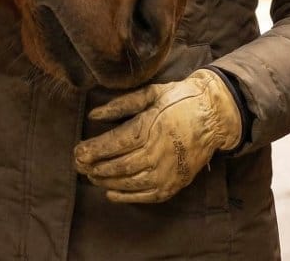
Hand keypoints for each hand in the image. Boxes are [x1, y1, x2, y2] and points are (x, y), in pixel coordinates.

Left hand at [73, 68, 241, 203]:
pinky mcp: (175, 183)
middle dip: (95, 167)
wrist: (213, 115)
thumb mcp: (150, 93)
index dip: (92, 150)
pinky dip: (126, 197)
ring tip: (92, 176)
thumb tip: (93, 114)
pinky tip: (111, 193)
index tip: (77, 152)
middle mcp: (156, 152)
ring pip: (129, 182)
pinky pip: (146, 195)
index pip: (113, 144)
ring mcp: (167, 171)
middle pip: (118, 166)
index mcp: (149, 127)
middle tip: (78, 165)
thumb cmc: (178, 99)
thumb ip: (121, 104)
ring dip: (106, 182)